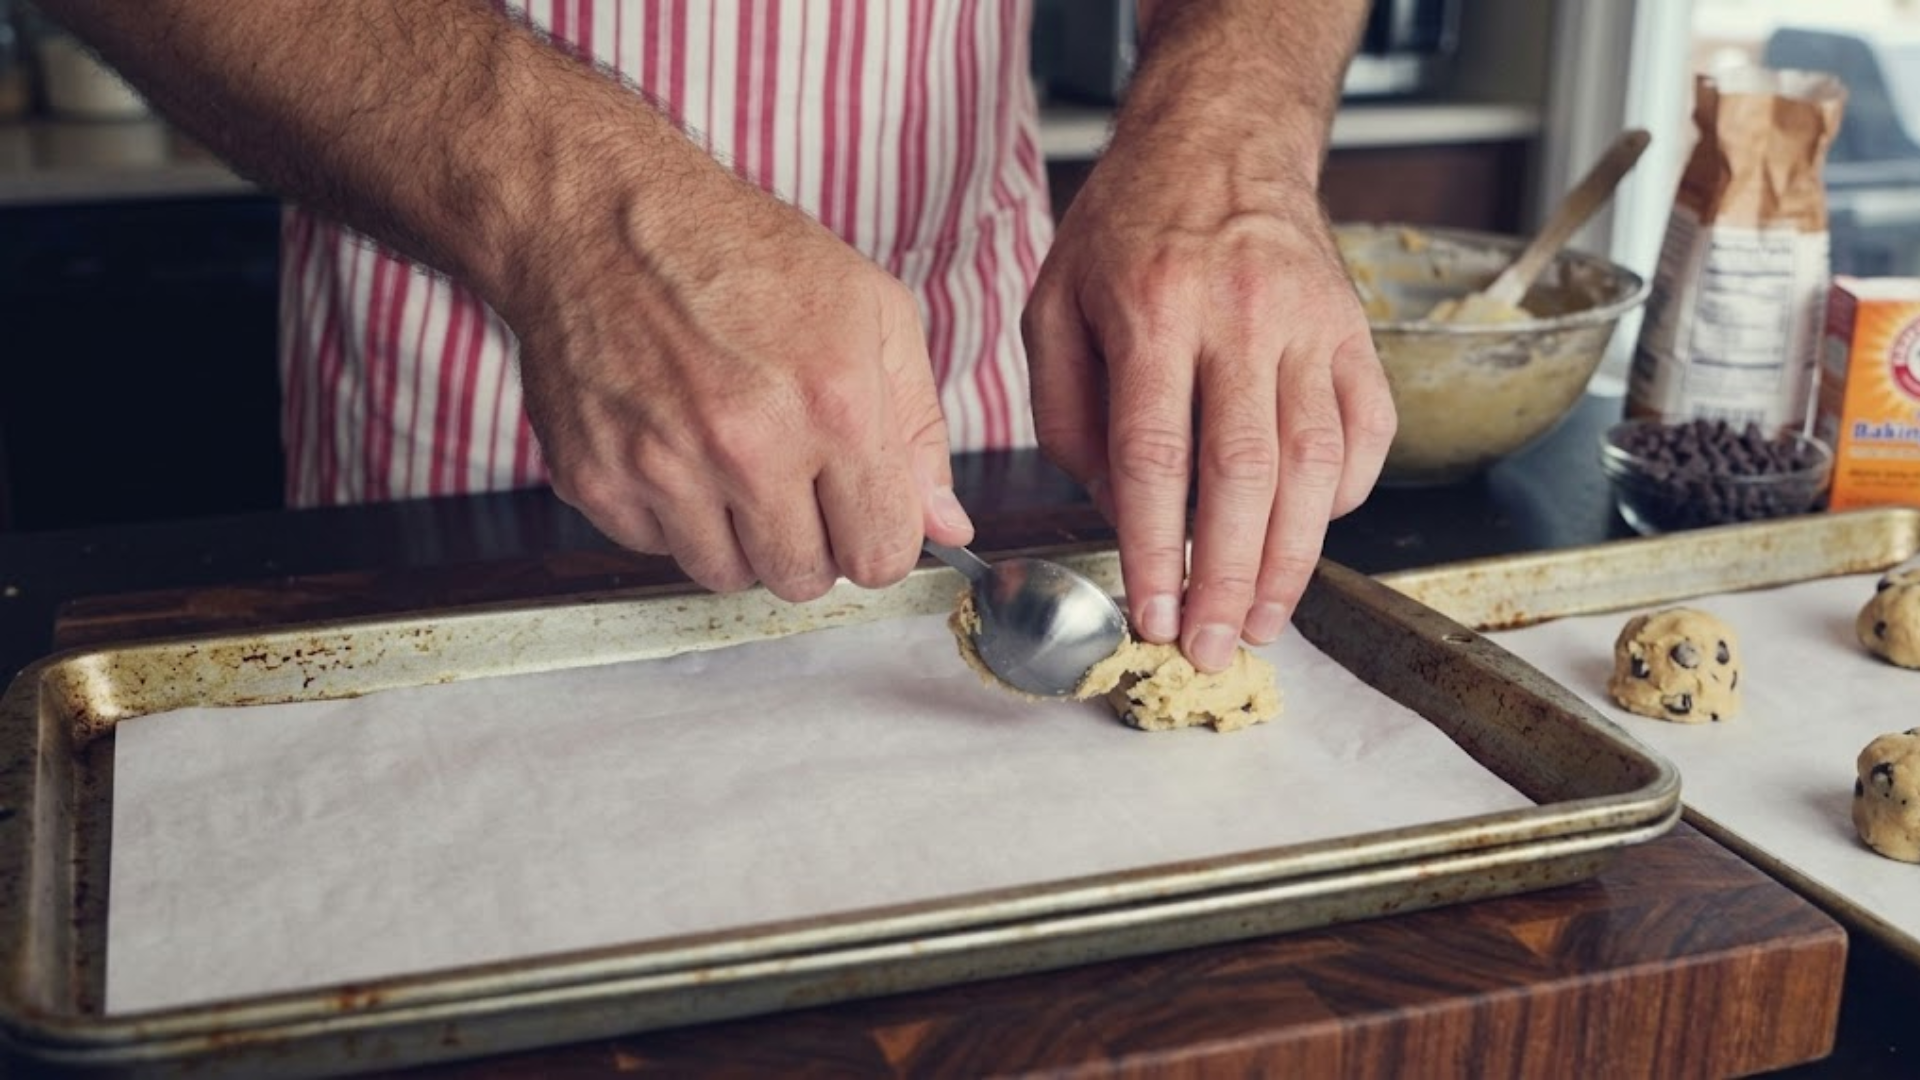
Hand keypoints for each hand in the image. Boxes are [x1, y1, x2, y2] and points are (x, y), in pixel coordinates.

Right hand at [506, 169, 972, 600]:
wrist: (601, 215)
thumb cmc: (740, 252)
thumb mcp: (872, 311)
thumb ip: (919, 429)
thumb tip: (945, 524)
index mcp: (834, 403)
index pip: (881, 555)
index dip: (879, 539)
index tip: (861, 514)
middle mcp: (748, 444)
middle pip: (803, 578)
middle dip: (811, 543)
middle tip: (793, 481)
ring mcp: (664, 465)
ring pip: (725, 575)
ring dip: (737, 536)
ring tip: (731, 460)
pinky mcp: (595, 475)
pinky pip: (652, 547)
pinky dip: (668, 514)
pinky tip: (674, 446)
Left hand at [1022, 148, 1395, 671]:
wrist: (1223, 142)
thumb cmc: (1127, 231)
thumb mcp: (1054, 308)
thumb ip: (1069, 416)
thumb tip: (1120, 511)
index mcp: (1152, 310)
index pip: (1155, 457)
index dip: (1157, 551)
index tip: (1152, 615)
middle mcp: (1240, 318)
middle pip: (1244, 476)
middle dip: (1230, 580)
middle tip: (1214, 648)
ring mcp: (1310, 325)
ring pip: (1316, 466)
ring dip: (1292, 561)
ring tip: (1264, 621)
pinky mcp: (1356, 334)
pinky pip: (1368, 434)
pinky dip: (1344, 500)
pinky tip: (1309, 537)